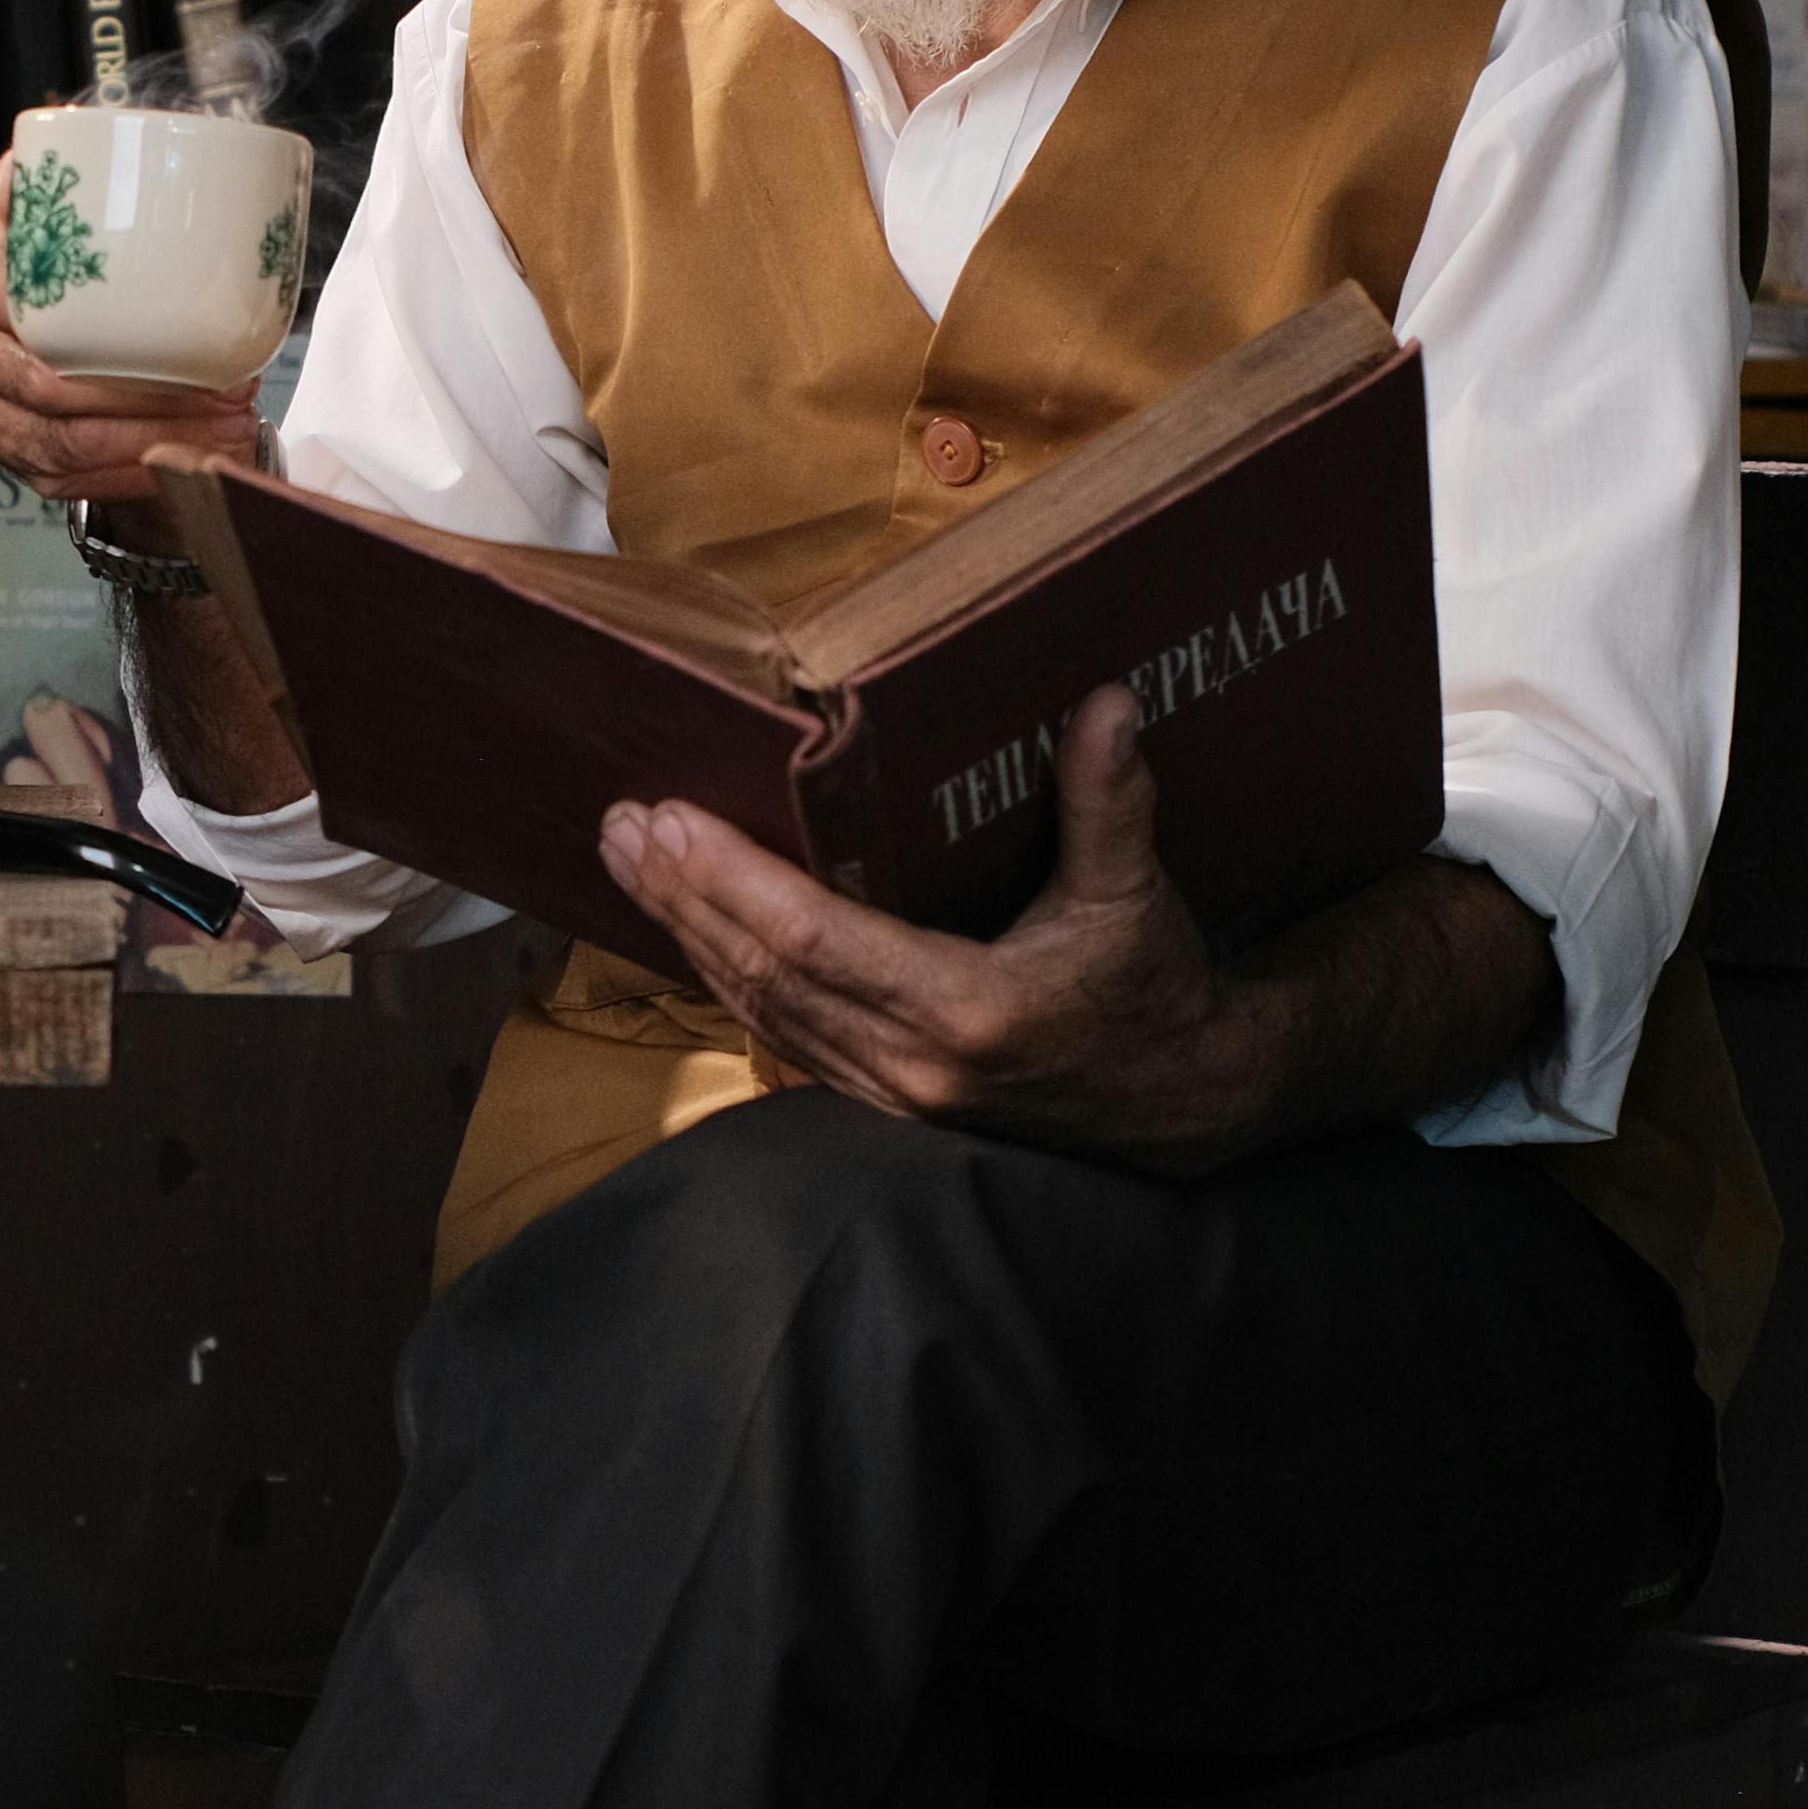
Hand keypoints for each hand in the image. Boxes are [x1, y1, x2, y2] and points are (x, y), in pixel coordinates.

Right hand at [0, 146, 268, 520]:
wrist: (70, 339)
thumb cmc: (83, 274)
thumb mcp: (80, 219)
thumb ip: (80, 179)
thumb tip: (114, 124)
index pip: (14, 287)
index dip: (92, 309)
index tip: (167, 316)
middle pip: (47, 382)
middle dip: (148, 395)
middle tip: (230, 387)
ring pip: (67, 438)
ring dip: (156, 441)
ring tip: (226, 428)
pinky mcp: (14, 453)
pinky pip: (71, 478)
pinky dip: (137, 475)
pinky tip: (189, 461)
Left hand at [601, 684, 1276, 1172]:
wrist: (1185, 1105)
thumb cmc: (1158, 995)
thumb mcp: (1139, 898)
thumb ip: (1112, 802)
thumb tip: (1107, 703)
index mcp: (968, 1010)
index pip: (817, 939)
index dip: (733, 880)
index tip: (669, 820)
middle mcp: (913, 1063)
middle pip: (765, 974)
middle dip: (683, 897)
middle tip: (622, 825)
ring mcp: (892, 1092)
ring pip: (762, 1010)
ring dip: (689, 935)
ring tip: (631, 862)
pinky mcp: (885, 1100)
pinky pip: (783, 1036)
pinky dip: (729, 979)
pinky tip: (689, 933)